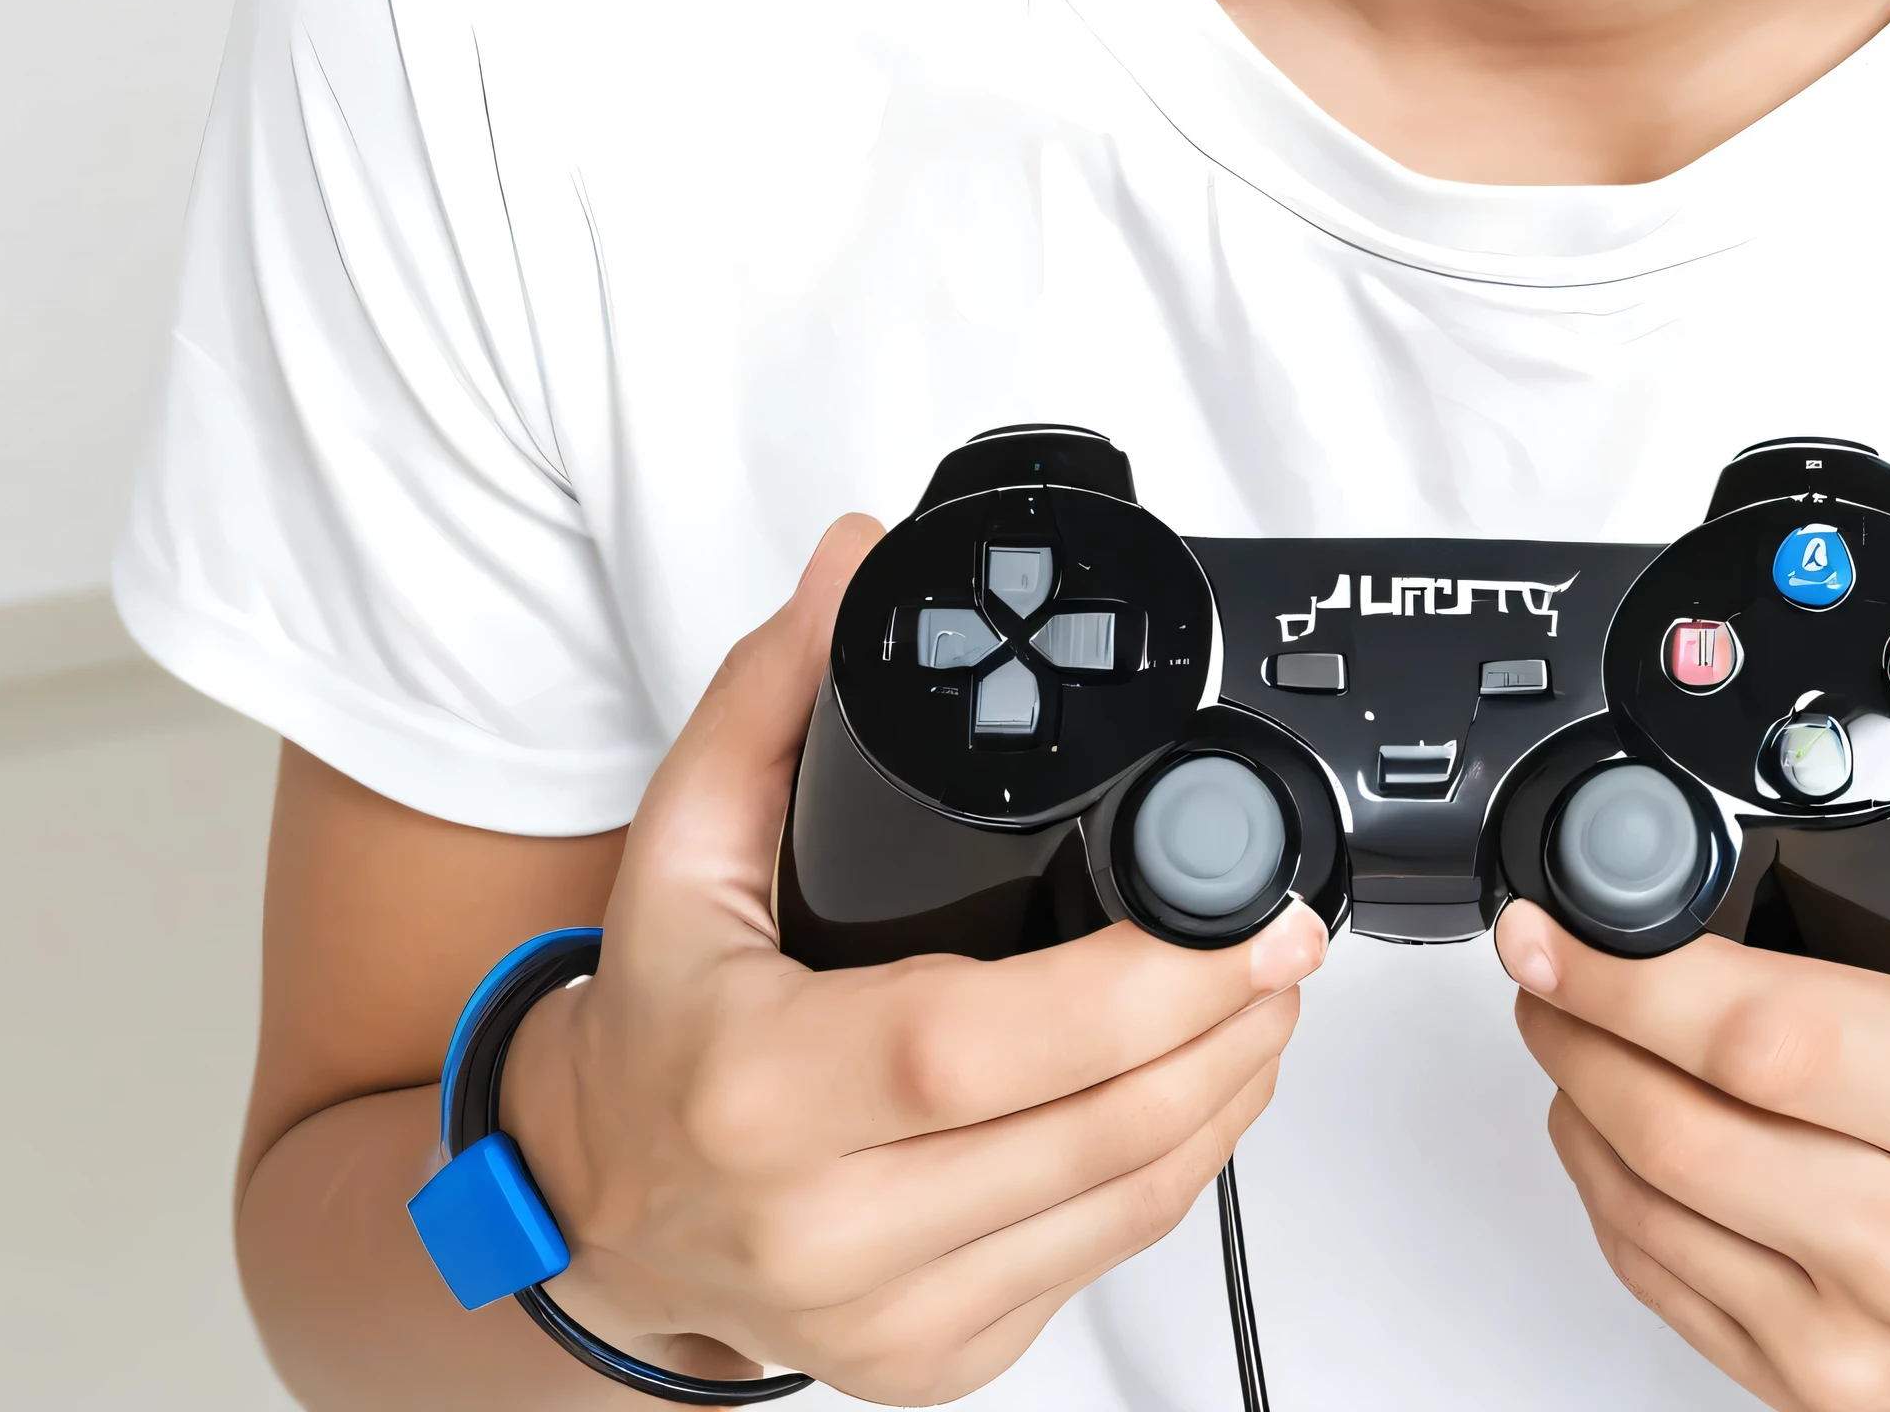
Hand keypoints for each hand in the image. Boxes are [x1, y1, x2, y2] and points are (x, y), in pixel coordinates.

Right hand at [502, 518, 1324, 1403]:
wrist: (602, 1215)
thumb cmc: (653, 1027)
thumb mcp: (677, 841)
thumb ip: (771, 690)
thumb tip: (854, 558)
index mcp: (760, 1090)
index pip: (978, 1046)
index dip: (1138, 990)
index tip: (1243, 921)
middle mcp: (820, 1228)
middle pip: (1083, 1137)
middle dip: (1221, 1033)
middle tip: (1286, 946)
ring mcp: (883, 1318)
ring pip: (1114, 1212)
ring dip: (1221, 1100)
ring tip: (1265, 1002)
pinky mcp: (931, 1367)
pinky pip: (1092, 1267)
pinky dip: (1168, 1174)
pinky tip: (1195, 1091)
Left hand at [1500, 609, 1889, 1410]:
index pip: (1769, 1037)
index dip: (1635, 974)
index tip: (1566, 918)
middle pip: (1680, 1129)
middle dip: (1578, 1027)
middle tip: (1543, 954)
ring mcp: (1872, 1343)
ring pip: (1651, 1216)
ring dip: (1577, 1108)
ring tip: (1565, 1022)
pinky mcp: (1833, 1401)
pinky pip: (1671, 1293)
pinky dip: (1614, 1204)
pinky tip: (1612, 1131)